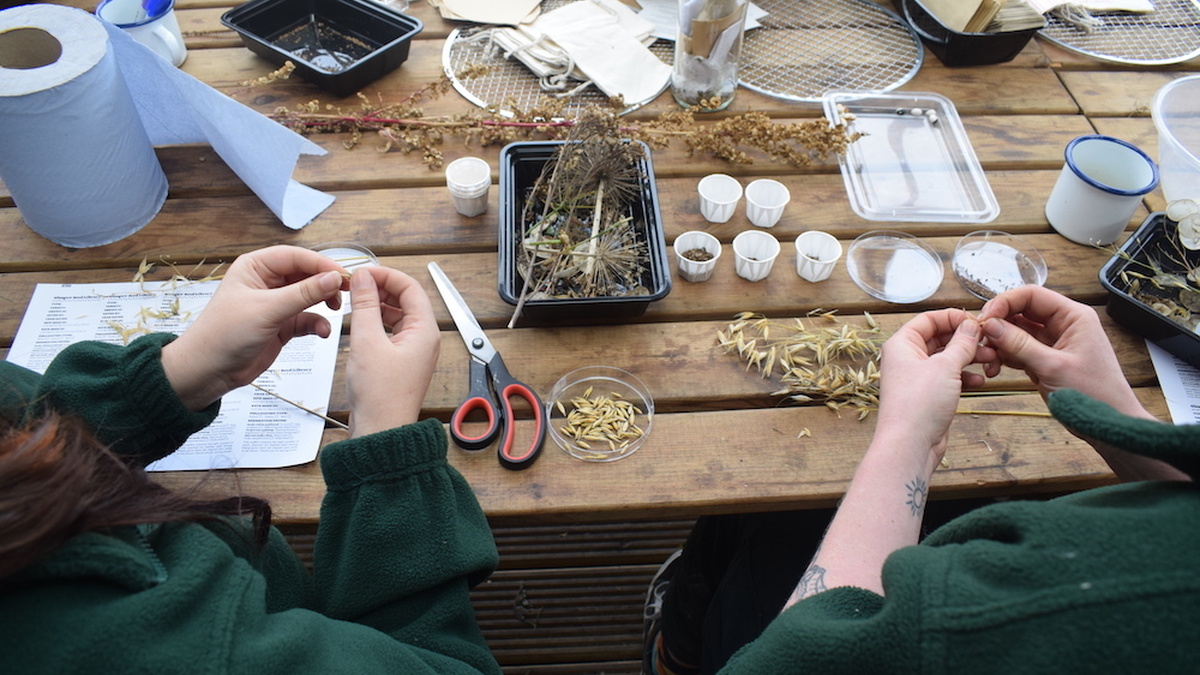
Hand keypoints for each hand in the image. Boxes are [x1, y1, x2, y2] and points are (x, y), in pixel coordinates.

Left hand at [162, 246, 347, 410]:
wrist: (208, 371)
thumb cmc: (224, 334)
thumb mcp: (267, 309)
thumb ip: (303, 293)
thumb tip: (334, 278)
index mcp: (256, 267)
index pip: (296, 256)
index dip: (321, 264)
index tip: (343, 275)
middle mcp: (267, 282)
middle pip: (307, 274)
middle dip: (326, 283)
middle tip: (346, 292)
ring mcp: (276, 304)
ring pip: (310, 296)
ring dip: (324, 302)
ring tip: (336, 310)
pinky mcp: (282, 325)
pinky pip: (307, 318)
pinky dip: (318, 323)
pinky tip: (322, 332)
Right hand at [344, 266, 440, 436]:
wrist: (380, 431)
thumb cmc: (380, 395)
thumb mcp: (367, 342)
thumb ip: (365, 305)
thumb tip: (364, 278)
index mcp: (424, 330)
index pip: (410, 287)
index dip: (386, 275)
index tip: (363, 272)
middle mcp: (424, 339)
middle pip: (405, 300)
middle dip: (380, 288)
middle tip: (355, 284)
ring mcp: (413, 351)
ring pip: (397, 315)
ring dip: (376, 304)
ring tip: (354, 299)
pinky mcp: (401, 361)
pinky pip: (391, 331)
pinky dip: (375, 322)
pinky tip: (359, 320)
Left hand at [875, 308, 988, 463]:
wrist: (910, 444)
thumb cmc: (919, 403)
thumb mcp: (945, 366)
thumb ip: (961, 343)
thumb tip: (971, 325)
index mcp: (902, 344)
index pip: (928, 319)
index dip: (953, 317)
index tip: (976, 320)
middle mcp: (907, 358)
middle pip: (939, 338)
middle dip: (965, 339)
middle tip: (989, 341)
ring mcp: (917, 378)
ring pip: (946, 359)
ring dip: (968, 358)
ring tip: (990, 360)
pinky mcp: (927, 395)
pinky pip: (948, 378)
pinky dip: (964, 377)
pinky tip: (980, 381)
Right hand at [976, 285, 1149, 418]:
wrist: (1107, 425)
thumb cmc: (1094, 393)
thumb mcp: (1052, 367)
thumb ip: (1019, 344)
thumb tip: (990, 324)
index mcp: (1073, 317)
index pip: (1032, 295)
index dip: (1005, 302)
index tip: (984, 318)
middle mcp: (1062, 325)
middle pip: (1021, 312)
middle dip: (998, 324)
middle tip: (979, 340)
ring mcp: (1052, 342)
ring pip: (1016, 331)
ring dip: (998, 343)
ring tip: (988, 360)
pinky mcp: (1044, 359)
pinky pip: (1017, 350)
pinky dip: (1004, 357)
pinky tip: (995, 369)